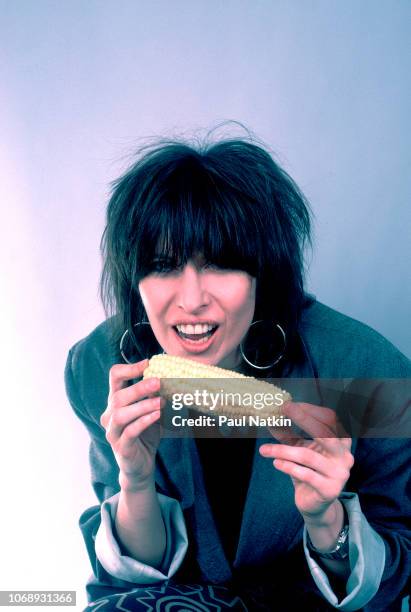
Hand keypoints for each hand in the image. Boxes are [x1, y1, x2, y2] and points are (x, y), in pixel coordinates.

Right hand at [100, 359, 165, 491]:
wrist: (141, 465)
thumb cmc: (145, 434)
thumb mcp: (152, 411)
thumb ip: (155, 395)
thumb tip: (169, 376)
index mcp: (116, 401)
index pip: (115, 377)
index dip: (129, 368)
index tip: (148, 363)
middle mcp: (110, 415)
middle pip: (118, 396)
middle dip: (139, 387)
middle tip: (159, 381)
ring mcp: (113, 432)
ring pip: (120, 415)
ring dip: (142, 406)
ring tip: (161, 402)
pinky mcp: (121, 447)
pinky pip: (129, 432)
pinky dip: (144, 422)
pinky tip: (157, 416)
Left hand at [259, 402, 353, 522]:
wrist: (314, 505)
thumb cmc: (308, 471)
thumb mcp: (299, 449)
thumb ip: (288, 435)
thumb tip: (271, 418)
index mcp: (341, 442)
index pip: (330, 419)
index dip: (311, 410)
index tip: (289, 405)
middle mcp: (344, 456)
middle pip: (325, 433)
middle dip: (304, 419)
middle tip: (283, 409)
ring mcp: (339, 474)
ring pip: (308, 456)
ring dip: (283, 450)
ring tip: (264, 450)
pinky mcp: (329, 490)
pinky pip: (305, 474)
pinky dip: (287, 466)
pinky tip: (275, 463)